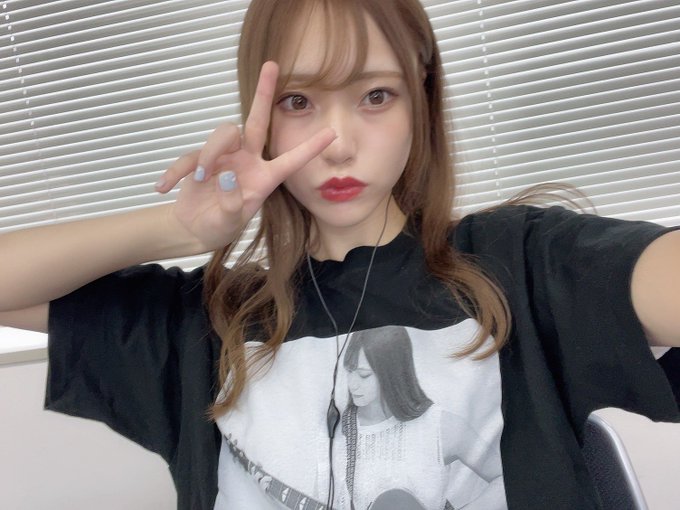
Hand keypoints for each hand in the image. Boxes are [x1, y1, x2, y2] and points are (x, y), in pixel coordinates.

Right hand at [155, 61, 335, 251]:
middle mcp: (247, 160)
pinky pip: (190, 155)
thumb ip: (230, 203)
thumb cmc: (219, 226)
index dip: (310, 148)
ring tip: (200, 179)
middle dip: (263, 93)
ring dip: (209, 154)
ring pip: (222, 134)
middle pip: (256, 121)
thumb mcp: (229, 223)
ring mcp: (224, 156)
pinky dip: (176, 171)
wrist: (194, 228)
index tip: (332, 134)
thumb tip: (225, 176)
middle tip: (271, 65)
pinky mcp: (200, 157)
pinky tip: (164, 187)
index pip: (290, 160)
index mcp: (264, 178)